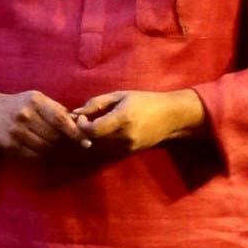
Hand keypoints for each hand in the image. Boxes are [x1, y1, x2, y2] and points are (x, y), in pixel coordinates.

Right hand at [0, 90, 87, 156]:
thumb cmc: (20, 104)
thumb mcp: (37, 99)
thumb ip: (58, 109)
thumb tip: (80, 123)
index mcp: (35, 101)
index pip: (60, 119)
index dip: (75, 132)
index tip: (85, 141)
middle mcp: (25, 116)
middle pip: (54, 136)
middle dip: (62, 140)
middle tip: (62, 139)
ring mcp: (17, 132)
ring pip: (45, 147)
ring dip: (51, 147)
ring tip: (46, 140)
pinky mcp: (11, 145)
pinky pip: (34, 154)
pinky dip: (39, 152)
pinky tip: (36, 144)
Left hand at [73, 89, 206, 151]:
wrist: (171, 117)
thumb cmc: (145, 101)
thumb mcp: (121, 95)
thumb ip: (97, 103)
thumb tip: (76, 112)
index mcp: (122, 118)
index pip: (93, 130)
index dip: (82, 125)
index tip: (82, 117)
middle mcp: (125, 135)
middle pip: (94, 139)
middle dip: (86, 130)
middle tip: (87, 120)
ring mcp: (129, 146)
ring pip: (102, 144)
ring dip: (96, 135)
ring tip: (100, 122)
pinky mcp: (131, 152)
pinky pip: (111, 147)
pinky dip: (107, 139)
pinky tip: (112, 129)